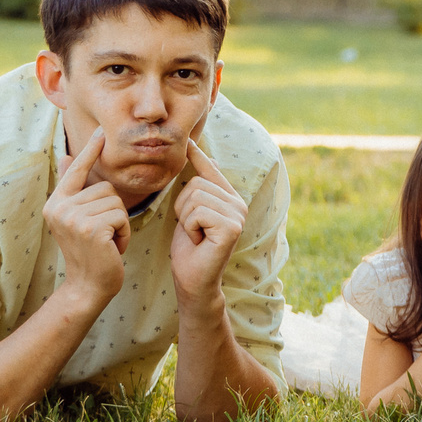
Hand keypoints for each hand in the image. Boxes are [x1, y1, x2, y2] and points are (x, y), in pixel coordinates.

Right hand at [43, 123, 130, 302]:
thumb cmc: (89, 251)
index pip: (77, 171)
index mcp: (55, 203)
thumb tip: (67, 157)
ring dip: (119, 223)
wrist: (88, 286)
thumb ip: (72, 189)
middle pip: (106, 188)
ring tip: (105, 242)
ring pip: (115, 202)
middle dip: (113, 212)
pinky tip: (112, 247)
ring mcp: (73, 218)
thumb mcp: (77, 218)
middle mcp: (59, 208)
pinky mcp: (91, 228)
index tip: (100, 130)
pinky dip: (124, 232)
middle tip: (101, 235)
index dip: (90, 150)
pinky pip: (121, 216)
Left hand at [171, 138, 247, 313]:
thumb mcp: (190, 214)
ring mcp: (238, 215)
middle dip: (183, 207)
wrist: (193, 281)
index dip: (198, 155)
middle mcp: (238, 203)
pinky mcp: (232, 227)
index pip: (210, 170)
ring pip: (195, 197)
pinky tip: (198, 241)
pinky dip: (190, 228)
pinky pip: (197, 212)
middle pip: (196, 183)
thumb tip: (207, 159)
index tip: (188, 140)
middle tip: (192, 230)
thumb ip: (198, 189)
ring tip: (195, 236)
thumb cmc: (189, 249)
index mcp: (229, 198)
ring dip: (185, 219)